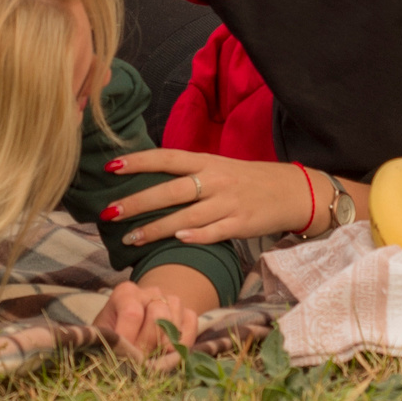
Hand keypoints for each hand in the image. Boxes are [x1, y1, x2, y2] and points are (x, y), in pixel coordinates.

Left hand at [92, 277, 201, 366]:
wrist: (134, 329)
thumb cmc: (115, 335)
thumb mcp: (106, 335)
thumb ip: (114, 341)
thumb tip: (129, 356)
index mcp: (125, 293)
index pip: (133, 313)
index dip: (130, 339)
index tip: (123, 356)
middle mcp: (150, 292)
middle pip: (158, 316)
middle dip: (148, 345)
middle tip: (139, 359)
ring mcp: (171, 300)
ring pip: (175, 323)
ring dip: (164, 347)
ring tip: (151, 354)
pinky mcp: (187, 312)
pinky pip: (191, 325)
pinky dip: (183, 343)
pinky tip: (169, 351)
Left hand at [104, 149, 320, 244]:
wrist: (292, 191)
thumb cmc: (248, 180)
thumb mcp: (219, 168)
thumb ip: (189, 174)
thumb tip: (149, 181)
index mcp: (207, 162)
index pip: (167, 158)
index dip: (138, 162)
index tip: (110, 167)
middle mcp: (216, 180)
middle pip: (171, 191)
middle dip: (138, 202)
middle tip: (109, 212)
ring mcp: (229, 203)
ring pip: (186, 217)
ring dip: (156, 229)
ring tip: (130, 239)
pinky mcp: (242, 224)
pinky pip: (215, 232)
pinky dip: (196, 237)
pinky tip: (177, 242)